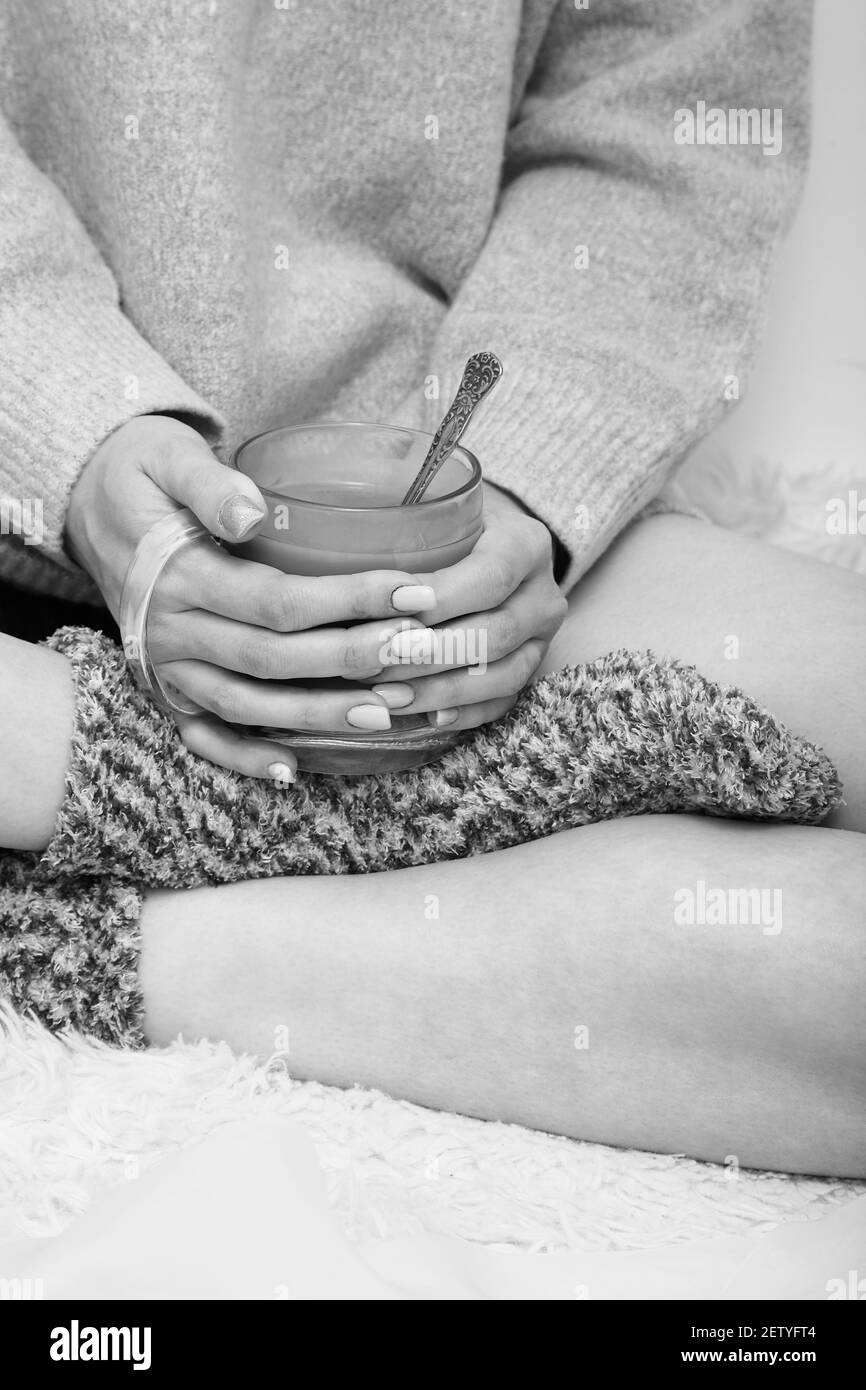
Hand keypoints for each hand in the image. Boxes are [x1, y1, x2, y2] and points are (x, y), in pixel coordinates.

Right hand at [66, 415, 439, 777]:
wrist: (85, 499)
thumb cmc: (142, 471)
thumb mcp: (169, 456)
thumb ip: (210, 484)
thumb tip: (252, 514)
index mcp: (176, 575)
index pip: (275, 601)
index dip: (348, 602)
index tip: (412, 593)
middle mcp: (168, 631)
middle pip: (272, 660)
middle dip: (352, 659)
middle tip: (418, 652)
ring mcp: (165, 667)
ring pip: (247, 704)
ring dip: (317, 715)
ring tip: (386, 711)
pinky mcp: (164, 685)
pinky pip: (202, 734)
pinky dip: (242, 757)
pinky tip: (292, 769)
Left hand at [370, 484, 567, 729]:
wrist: (491, 543)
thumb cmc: (448, 523)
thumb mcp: (435, 506)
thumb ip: (402, 521)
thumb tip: (333, 540)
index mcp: (526, 544)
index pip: (490, 577)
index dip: (442, 598)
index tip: (390, 608)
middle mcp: (544, 594)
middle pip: (495, 633)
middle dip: (430, 654)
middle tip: (373, 662)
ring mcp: (542, 638)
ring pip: (502, 676)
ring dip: (441, 690)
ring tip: (385, 696)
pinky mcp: (530, 670)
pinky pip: (502, 702)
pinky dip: (463, 713)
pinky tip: (424, 718)